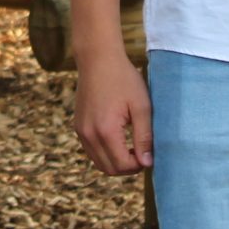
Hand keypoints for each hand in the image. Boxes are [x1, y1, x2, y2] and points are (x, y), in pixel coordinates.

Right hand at [73, 54, 153, 174]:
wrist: (98, 59)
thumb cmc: (123, 79)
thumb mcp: (141, 106)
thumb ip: (144, 137)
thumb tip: (147, 163)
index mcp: (105, 130)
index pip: (122, 165)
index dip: (139, 165)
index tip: (149, 154)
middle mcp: (89, 134)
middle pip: (109, 169)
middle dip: (127, 168)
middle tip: (142, 153)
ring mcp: (81, 131)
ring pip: (99, 163)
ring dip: (116, 162)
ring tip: (131, 147)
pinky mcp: (78, 126)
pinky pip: (92, 151)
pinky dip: (105, 153)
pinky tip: (119, 139)